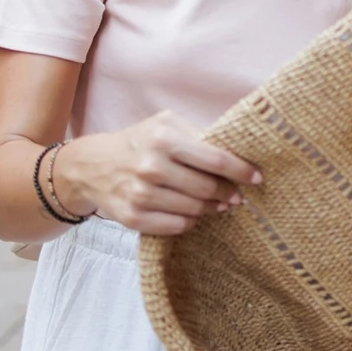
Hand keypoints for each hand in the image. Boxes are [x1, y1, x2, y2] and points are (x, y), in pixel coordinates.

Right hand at [54, 111, 259, 235]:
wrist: (94, 166)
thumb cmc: (140, 142)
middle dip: (228, 193)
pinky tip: (193, 212)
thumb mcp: (166, 125)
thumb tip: (239, 152)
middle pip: (207, 188)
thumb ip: (199, 135)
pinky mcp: (133, 217)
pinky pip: (177, 225)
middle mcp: (151, 166)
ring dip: (212, 208)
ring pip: (195, 209)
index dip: (240, 171)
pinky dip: (191, 221)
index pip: (215, 159)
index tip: (257, 178)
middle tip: (237, 195)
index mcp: (163, 138)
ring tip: (218, 203)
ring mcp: (140, 194)